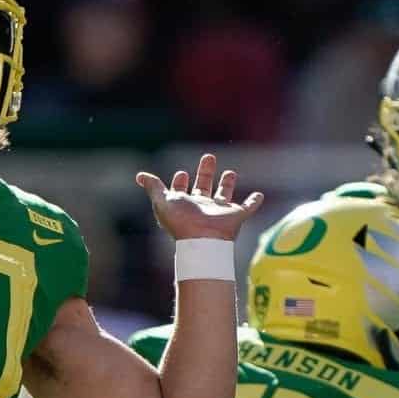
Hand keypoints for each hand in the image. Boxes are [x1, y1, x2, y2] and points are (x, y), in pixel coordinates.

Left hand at [135, 152, 265, 241]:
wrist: (203, 240)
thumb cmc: (181, 221)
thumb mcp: (162, 202)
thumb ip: (153, 187)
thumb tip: (140, 176)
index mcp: (184, 205)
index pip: (181, 191)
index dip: (180, 182)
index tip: (181, 173)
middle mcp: (202, 208)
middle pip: (204, 187)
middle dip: (205, 173)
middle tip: (208, 157)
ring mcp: (219, 212)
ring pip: (224, 195)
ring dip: (227, 185)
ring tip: (230, 172)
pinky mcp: (236, 216)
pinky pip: (248, 208)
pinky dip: (254, 202)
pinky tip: (259, 195)